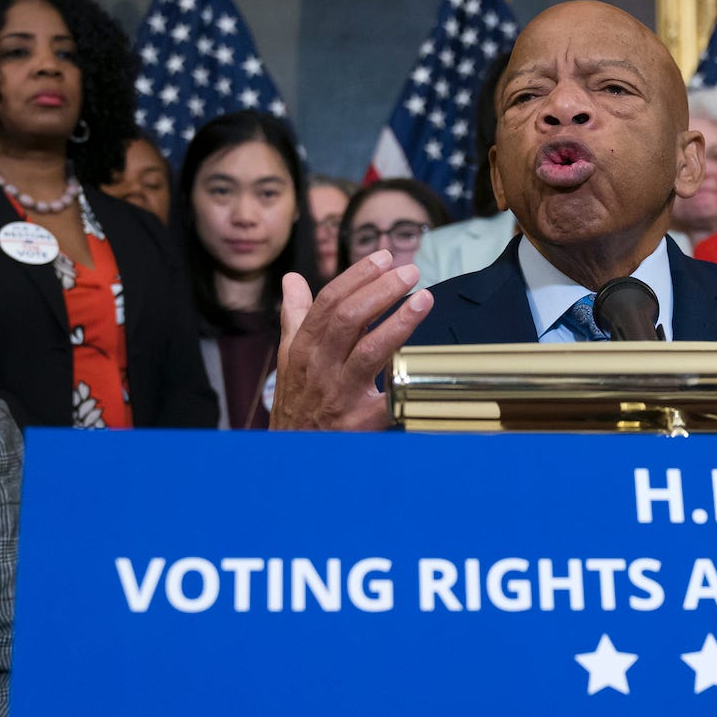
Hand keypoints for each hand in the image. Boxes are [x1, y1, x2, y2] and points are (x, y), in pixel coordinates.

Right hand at [271, 251, 432, 429]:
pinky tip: (428, 364)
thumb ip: (294, 317)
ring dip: (399, 322)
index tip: (384, 258)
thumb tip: (291, 279)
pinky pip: (386, 400)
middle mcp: (319, 368)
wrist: (292, 458)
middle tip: (410, 272)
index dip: (357, 277)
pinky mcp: (360, 423)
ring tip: (423, 300)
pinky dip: (405, 381)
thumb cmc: (296, 403)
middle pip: (349, 320)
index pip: (328, 303)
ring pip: (368, 352)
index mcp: (302, 349)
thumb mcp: (288, 359)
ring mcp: (340, 395)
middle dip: (381, 291)